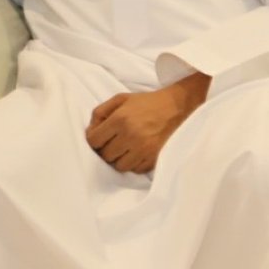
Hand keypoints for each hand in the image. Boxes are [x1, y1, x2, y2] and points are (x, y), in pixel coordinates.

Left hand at [85, 74, 210, 173]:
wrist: (177, 106)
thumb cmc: (147, 102)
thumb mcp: (121, 99)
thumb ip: (100, 112)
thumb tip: (90, 131)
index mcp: (120, 119)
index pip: (93, 141)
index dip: (94, 140)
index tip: (100, 137)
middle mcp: (131, 135)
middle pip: (105, 155)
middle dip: (106, 149)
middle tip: (114, 142)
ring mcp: (144, 149)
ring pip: (119, 166)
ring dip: (119, 159)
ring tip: (126, 149)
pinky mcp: (154, 157)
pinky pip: (136, 169)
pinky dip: (134, 163)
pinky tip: (138, 152)